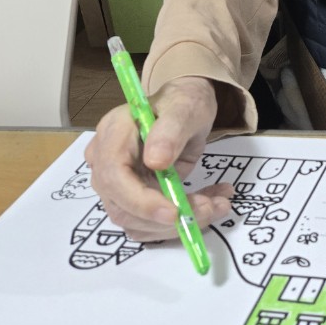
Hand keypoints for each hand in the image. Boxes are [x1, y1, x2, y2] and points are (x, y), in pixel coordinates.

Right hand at [85, 76, 233, 240]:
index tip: (175, 212)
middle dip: (168, 217)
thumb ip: (171, 131)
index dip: (141, 202)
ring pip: (139, 222)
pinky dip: (181, 221)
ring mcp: (117, 183)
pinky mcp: (132, 198)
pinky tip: (210, 202)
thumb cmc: (183, 101)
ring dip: (179, 222)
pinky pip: (150, 222)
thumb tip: (156, 162)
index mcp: (112, 134)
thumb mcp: (185, 107)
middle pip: (124, 207)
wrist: (186, 108)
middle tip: (211, 207)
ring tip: (218, 204)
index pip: (114, 177)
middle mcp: (106, 162)